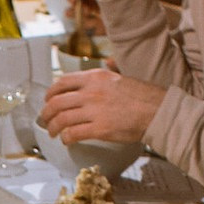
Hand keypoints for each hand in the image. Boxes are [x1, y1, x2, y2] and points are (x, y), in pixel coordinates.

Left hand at [40, 68, 161, 144]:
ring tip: (53, 133)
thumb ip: (110, 71)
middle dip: (46, 113)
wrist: (157, 111)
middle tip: (46, 120)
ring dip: (52, 127)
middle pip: (57, 102)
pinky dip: (65, 138)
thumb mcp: (122, 76)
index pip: (62, 82)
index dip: (50, 93)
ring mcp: (94, 111)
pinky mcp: (99, 129)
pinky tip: (66, 140)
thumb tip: (109, 63)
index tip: (48, 100)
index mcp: (95, 77)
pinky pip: (73, 133)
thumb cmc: (143, 96)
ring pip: (61, 119)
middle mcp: (91, 92)